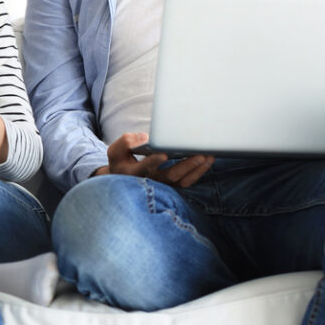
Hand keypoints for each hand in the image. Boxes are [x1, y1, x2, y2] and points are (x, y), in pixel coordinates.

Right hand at [94, 132, 212, 187]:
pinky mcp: (172, 185)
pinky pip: (187, 181)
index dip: (154, 161)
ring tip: (209, 156)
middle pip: (170, 176)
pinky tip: (207, 160)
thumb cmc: (121, 161)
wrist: (124, 179)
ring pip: (182, 181)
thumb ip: (126, 142)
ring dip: (196, 169)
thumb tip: (146, 138)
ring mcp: (162, 185)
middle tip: (199, 155)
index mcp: (133, 173)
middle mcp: (150, 181)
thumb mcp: (116, 151)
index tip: (164, 154)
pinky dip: (198, 172)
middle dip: (186, 166)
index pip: (144, 168)